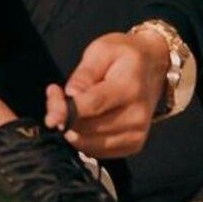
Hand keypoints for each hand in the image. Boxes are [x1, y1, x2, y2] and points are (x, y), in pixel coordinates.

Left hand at [44, 29, 169, 157]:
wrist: (154, 66)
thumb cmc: (124, 56)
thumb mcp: (101, 50)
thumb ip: (84, 74)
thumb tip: (70, 96)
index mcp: (129, 87)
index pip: (92, 106)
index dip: (66, 112)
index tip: (49, 116)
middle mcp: (137, 115)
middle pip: (87, 128)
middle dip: (64, 116)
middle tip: (57, 96)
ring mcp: (137, 134)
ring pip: (89, 144)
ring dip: (72, 129)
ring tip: (71, 106)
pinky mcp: (134, 145)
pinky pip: (97, 151)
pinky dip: (84, 138)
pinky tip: (85, 120)